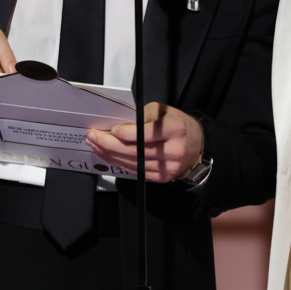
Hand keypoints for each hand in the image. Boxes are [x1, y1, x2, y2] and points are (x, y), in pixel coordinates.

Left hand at [86, 102, 204, 182]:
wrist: (197, 145)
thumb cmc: (177, 124)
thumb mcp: (163, 111)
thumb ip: (141, 118)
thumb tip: (117, 126)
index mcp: (174, 129)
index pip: (144, 134)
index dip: (124, 133)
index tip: (110, 129)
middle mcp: (172, 150)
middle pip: (134, 150)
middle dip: (109, 144)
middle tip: (92, 136)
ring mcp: (167, 167)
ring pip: (132, 162)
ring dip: (110, 155)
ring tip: (96, 145)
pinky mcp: (162, 177)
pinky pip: (135, 171)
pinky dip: (119, 163)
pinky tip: (109, 156)